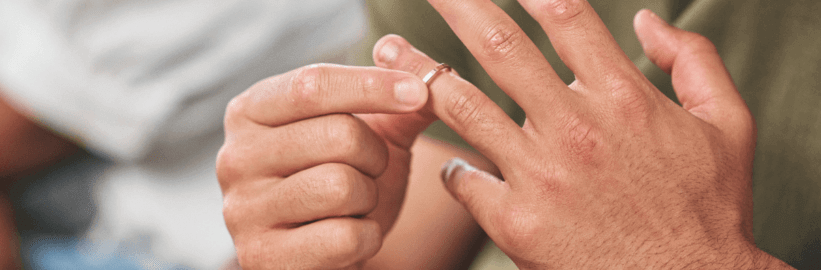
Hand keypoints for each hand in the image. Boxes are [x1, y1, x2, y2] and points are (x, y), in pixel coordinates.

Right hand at [216, 64, 432, 268]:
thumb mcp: (369, 134)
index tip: (418, 94)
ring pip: (341, 186)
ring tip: (354, 204)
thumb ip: (397, 99)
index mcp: (249, 113)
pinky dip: (366, 237)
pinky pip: (342, 237)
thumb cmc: (343, 184)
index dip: (372, 85)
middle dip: (375, 154)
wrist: (322, 255)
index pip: (312, 84)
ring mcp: (243, 211)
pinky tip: (350, 237)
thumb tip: (415, 62)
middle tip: (370, 170)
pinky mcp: (262, 258)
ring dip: (369, 197)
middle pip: (337, 134)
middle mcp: (235, 158)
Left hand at [414, 0, 790, 267]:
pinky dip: (451, 168)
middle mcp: (576, 128)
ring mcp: (541, 174)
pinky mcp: (515, 220)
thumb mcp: (727, 126)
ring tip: (386, 50)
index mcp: (625, 98)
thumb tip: (648, 19)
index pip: (567, 19)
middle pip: (501, 47)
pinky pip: (462, 180)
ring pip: (463, 106)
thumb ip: (693, 62)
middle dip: (459, 6)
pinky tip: (448, 165)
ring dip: (419, 72)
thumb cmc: (709, 210)